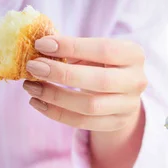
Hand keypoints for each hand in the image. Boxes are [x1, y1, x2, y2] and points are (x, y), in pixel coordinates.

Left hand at [23, 36, 146, 130]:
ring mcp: (128, 106)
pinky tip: (38, 102)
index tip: (41, 44)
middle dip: (61, 73)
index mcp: (133, 54)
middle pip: (99, 81)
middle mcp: (136, 81)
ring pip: (89, 106)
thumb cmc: (100, 64)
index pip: (103, 50)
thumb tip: (40, 45)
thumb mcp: (91, 51)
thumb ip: (70, 47)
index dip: (72, 46)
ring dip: (55, 96)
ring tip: (31, 87)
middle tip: (33, 67)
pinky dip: (56, 113)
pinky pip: (82, 122)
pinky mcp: (115, 123)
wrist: (120, 92)